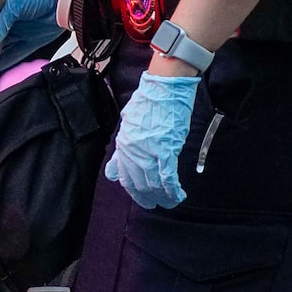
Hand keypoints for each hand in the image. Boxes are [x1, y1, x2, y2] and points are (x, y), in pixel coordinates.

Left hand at [104, 70, 200, 208]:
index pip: (124, 177)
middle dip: (147, 198)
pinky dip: (172, 189)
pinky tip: (178, 196)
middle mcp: (133, 151)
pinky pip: (167, 177)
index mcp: (124, 145)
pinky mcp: (166, 149)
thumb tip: (113, 170)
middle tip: (156, 204)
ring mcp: (149, 151)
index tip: (141, 198)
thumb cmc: (148, 102)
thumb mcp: (128, 124)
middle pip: (138, 183)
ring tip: (170, 202)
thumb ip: (122, 149)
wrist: (164, 87)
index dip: (133, 191)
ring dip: (162, 196)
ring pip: (153, 183)